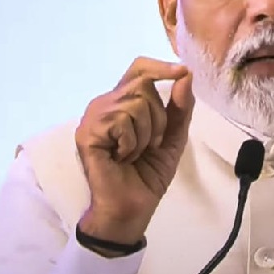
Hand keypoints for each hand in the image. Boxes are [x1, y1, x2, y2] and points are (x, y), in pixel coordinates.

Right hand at [74, 57, 193, 245]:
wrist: (132, 206)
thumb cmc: (148, 174)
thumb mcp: (173, 137)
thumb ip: (180, 107)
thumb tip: (186, 74)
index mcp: (124, 102)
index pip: (139, 69)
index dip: (160, 66)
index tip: (182, 71)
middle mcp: (106, 104)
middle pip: (142, 84)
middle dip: (158, 117)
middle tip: (150, 144)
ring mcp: (94, 117)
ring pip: (134, 103)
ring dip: (145, 134)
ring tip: (133, 153)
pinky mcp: (87, 133)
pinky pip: (121, 121)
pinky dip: (131, 143)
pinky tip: (121, 158)